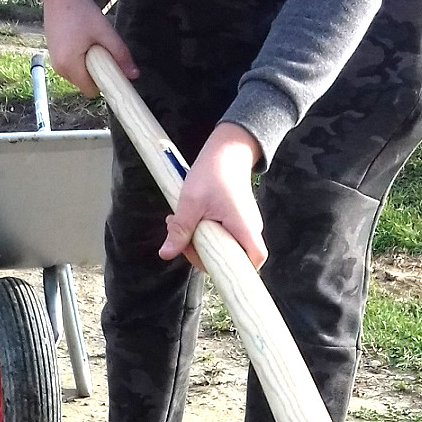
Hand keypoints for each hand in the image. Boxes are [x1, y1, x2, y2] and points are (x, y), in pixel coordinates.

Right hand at [38, 0, 137, 94]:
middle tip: (102, 51)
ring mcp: (54, 62)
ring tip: (91, 44)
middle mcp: (59, 68)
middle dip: (96, 74)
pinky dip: (80, 60)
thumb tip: (134, 75)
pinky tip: (82, 42)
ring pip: (78, 77)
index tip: (112, 70)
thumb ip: (120, 54)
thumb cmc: (81, 10)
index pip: (91, 91)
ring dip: (88, 67)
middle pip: (85, 85)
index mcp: (70, 64)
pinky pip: (72, 67)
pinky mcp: (54, 55)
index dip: (104, 83)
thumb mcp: (105, 32)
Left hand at [159, 123, 266, 269]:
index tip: (209, 263)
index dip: (238, 271)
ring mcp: (244, 225)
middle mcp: (250, 229)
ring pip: (223, 247)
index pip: (255, 259)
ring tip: (179, 223)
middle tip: (181, 238)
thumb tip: (166, 254)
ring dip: (199, 241)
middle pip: (232, 258)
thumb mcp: (190, 202)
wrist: (226, 150)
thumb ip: (180, 231)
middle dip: (202, 253)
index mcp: (244, 227)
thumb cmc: (213, 172)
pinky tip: (189, 219)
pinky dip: (205, 232)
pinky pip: (222, 236)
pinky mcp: (236, 221)